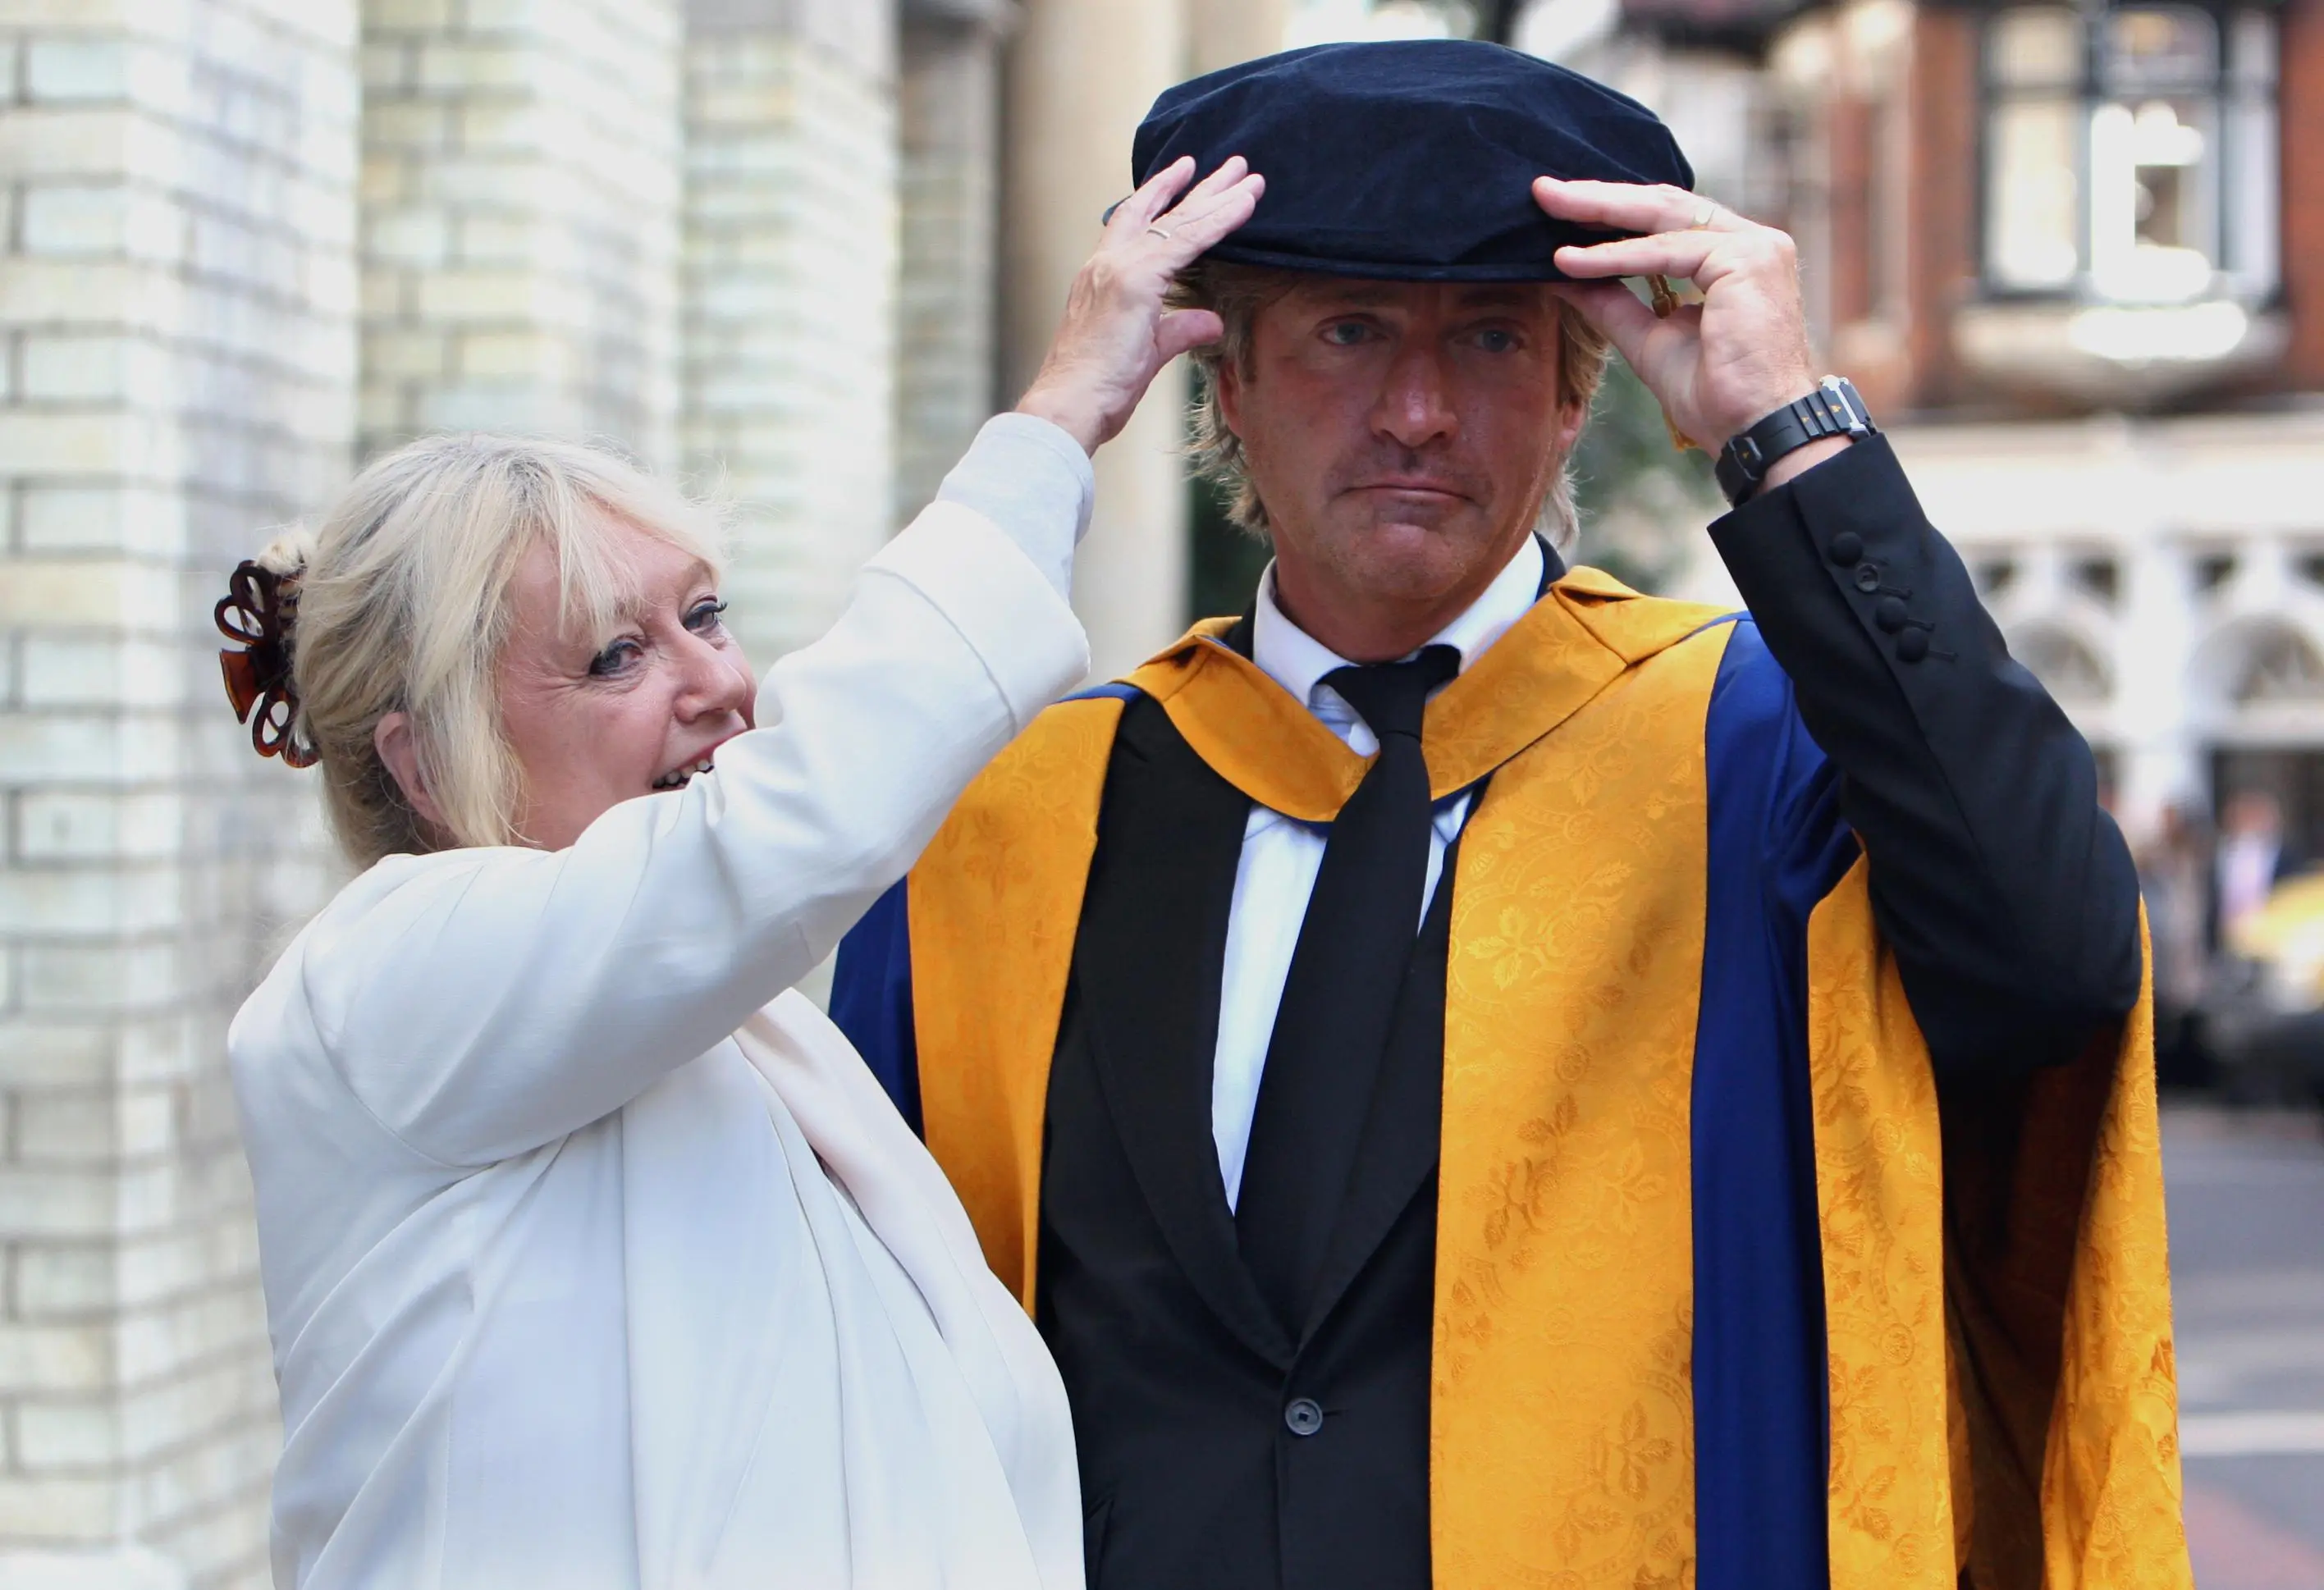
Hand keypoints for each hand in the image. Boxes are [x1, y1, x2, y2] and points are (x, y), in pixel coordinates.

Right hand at [1016, 155, 1265, 455]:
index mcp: (1100, 276)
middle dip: (1197, 187)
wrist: (1070, 404)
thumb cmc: (1097, 389)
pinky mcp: (1136, 281)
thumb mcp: (1147, 352)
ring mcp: (1119, 268)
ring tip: (1245, 173)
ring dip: (1217, 195)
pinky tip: (1243, 204)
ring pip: (1179, 221)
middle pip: (1160, 212)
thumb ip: (1180, 330)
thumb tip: (1211, 320)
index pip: (1134, 223)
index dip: (1159, 196)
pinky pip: (1188, 241)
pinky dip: (1218, 220)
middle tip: (1230, 164)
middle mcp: (1106, 263)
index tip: (1182, 173)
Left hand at [1538, 178, 1836, 480]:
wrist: (1755, 432)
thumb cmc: (1715, 397)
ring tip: (1549, 208)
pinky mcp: (1746, 259)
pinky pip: (1665, 251)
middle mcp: (1751, 242)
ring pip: (1662, 215)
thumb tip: (1561, 274)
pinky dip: (1615, 256)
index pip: (1666, 220)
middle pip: (1663, 205)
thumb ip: (1611, 302)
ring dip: (1600, 212)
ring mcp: (1754, 246)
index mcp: (1734, 258)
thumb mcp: (1647, 339)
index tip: (1560, 210)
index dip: (1613, 212)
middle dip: (1599, 198)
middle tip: (1544, 190)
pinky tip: (1571, 260)